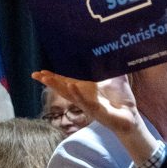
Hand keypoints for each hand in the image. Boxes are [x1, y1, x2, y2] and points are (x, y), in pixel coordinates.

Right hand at [31, 70, 159, 162]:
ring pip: (69, 95)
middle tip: (35, 75)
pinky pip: (84, 101)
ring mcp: (87, 104)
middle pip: (62, 88)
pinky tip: (70, 85)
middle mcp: (83, 97)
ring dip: (57, 86)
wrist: (131, 116)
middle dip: (48, 82)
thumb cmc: (121, 99)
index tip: (40, 72)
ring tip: (46, 78)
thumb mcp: (116, 78)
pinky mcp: (96, 110)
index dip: (53, 77)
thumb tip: (112, 51)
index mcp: (85, 89)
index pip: (66, 81)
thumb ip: (112, 66)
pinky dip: (77, 94)